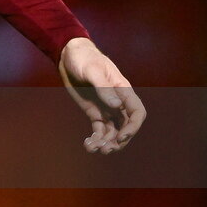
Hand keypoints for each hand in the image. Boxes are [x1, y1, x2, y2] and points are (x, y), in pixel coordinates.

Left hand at [58, 38, 145, 153]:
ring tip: (94, 148)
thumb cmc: (84, 58)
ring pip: (113, 132)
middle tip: (106, 149)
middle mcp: (117, 102)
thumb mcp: (92, 70)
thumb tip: (116, 106)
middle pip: (126, 127)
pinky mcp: (94, 112)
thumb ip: (103, 88)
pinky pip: (99, 130)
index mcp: (122, 90)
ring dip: (107, 143)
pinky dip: (96, 139)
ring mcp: (106, 108)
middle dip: (119, 141)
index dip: (133, 127)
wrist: (69, 56)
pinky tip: (88, 144)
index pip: (137, 112)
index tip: (121, 136)